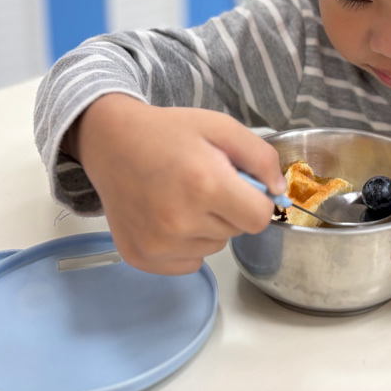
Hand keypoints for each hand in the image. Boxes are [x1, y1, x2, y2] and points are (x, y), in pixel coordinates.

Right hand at [70, 94, 285, 274]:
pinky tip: (169, 215)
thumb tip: (279, 191)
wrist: (110, 142)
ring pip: (214, 247)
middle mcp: (180, 221)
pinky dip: (187, 244)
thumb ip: (260, 156)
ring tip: (183, 196)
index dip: (257, 201)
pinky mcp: (141, 257)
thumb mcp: (220, 127)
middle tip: (204, 182)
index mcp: (204, 185)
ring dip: (208, 227)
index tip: (241, 187)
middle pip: (236, 232)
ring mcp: (158, 244)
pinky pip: (189, 262)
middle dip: (230, 209)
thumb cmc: (168, 132)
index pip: (259, 218)